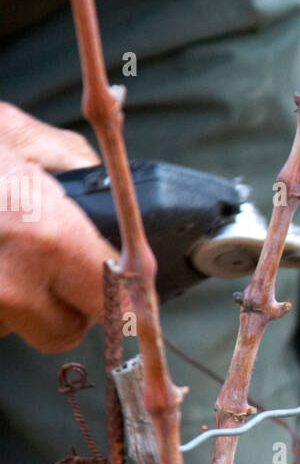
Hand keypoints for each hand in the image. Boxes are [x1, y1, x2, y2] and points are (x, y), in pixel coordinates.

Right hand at [0, 102, 115, 351]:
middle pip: (67, 331)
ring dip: (14, 302)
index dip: (122, 292)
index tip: (123, 290)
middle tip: (46, 265)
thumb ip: (66, 160)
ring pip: (17, 328)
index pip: (116, 297)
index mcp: (46, 237)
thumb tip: (96, 183)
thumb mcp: (8, 133)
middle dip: (63, 305)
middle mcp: (11, 286)